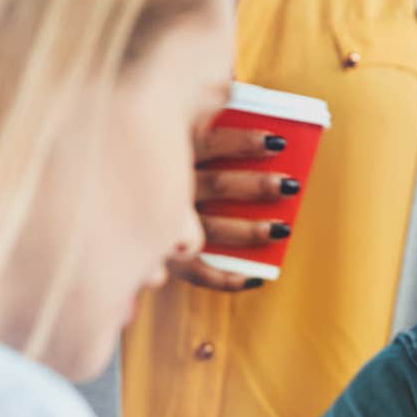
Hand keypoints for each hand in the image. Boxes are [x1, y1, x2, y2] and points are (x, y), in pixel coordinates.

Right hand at [170, 126, 301, 291]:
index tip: (279, 142)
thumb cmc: (166, 175)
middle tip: (291, 185)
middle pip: (218, 184)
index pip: (210, 143)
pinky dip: (227, 279)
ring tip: (283, 229)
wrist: (125, 216)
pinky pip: (199, 273)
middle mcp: (169, 190)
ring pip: (212, 228)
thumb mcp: (176, 150)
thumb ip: (207, 139)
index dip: (244, 142)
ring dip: (249, 230)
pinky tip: (256, 278)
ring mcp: (168, 227)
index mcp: (172, 156)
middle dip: (257, 185)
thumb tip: (261, 136)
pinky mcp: (168, 259)